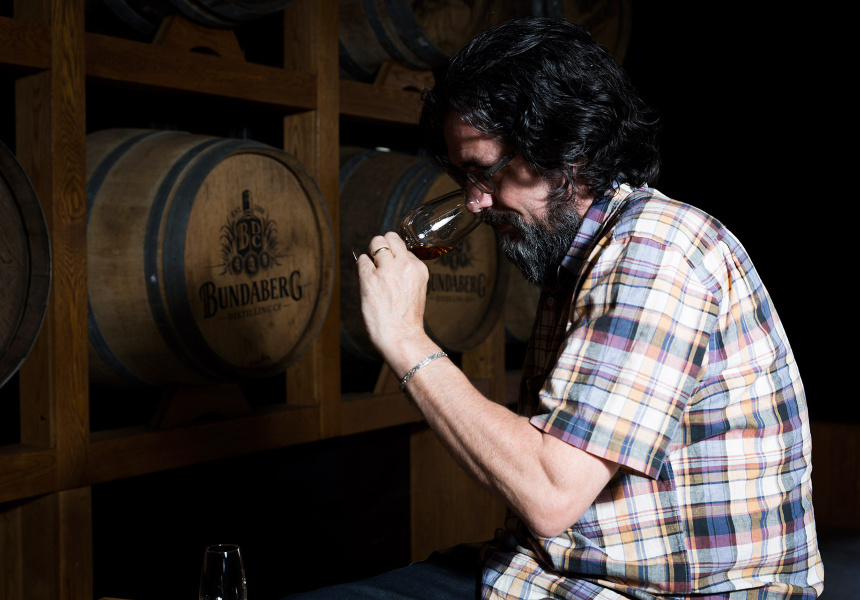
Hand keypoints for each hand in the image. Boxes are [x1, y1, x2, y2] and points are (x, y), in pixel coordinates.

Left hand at [356, 232, 432, 365]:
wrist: (402, 337)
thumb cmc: (407, 320)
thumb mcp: (417, 290)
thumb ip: (407, 274)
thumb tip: (390, 262)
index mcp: (418, 269)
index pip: (403, 247)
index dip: (394, 254)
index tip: (390, 263)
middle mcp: (404, 265)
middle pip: (389, 237)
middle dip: (381, 245)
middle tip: (377, 259)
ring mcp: (386, 270)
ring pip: (375, 243)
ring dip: (371, 254)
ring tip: (371, 270)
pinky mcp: (370, 278)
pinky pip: (362, 260)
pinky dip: (361, 267)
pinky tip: (365, 280)